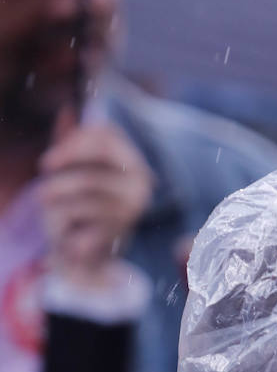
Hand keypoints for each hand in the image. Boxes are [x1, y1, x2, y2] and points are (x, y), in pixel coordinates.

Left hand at [38, 109, 153, 289]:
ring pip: (83, 188)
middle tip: (41, 175)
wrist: (90, 260)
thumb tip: (67, 111)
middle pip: (97, 158)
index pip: (107, 135)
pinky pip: (77, 215)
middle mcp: (140, 183)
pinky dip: (64, 223)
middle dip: (64, 164)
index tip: (49, 159)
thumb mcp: (75, 171)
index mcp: (134, 163)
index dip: (74, 140)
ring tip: (48, 203)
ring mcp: (132, 208)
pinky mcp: (118, 231)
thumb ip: (71, 142)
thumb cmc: (80, 207)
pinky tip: (68, 233)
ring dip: (56, 195)